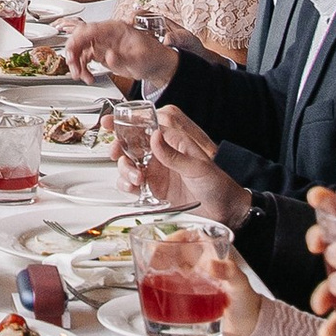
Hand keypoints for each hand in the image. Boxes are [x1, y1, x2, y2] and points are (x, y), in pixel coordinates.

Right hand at [64, 10, 175, 89]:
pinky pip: (85, 59)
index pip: (90, 29)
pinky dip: (82, 69)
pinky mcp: (101, 54)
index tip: (72, 51)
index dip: (78, 39)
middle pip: (80, 37)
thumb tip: (108, 56)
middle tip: (73, 66)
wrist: (157, 65)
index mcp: (115, 29)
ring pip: (80, 49)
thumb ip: (123, 58)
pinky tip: (87, 78)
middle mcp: (106, 35)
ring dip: (76, 63)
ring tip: (80, 75)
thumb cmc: (153, 56)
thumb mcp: (140, 59)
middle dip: (73, 52)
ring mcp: (102, 44)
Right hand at [114, 101, 241, 225]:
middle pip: (131, 145)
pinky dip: (126, 185)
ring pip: (128, 165)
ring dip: (125, 170)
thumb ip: (174, 154)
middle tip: (117, 155)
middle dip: (119, 149)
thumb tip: (154, 137)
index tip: (110, 123)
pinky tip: (134, 188)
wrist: (225, 212)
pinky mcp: (153, 190)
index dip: (125, 123)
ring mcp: (156, 172)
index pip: (145, 127)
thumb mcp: (198, 167)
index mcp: (173, 142)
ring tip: (136, 178)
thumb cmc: (219, 185)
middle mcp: (162, 156)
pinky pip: (132, 184)